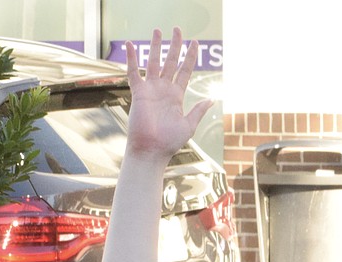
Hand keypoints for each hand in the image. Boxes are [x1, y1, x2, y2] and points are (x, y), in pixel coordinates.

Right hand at [125, 28, 212, 159]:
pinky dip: (131, 58)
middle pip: (170, 62)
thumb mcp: (188, 125)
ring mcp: (151, 90)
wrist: (151, 150)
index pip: (184, 71)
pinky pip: (133, 72)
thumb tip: (211, 100)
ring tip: (158, 30)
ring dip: (156, 46)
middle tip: (177, 29)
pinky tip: (130, 44)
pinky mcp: (139, 93)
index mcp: (176, 96)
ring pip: (153, 62)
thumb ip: (198, 111)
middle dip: (174, 46)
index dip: (190, 57)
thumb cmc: (169, 142)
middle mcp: (163, 90)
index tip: (195, 43)